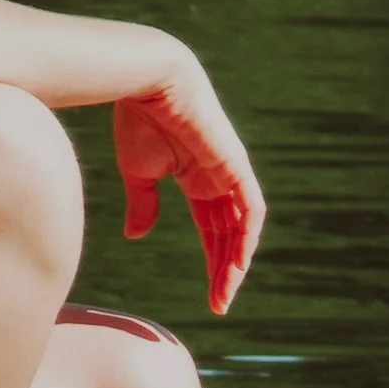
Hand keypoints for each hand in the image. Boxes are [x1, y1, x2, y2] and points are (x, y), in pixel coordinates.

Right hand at [112, 53, 264, 313]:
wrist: (147, 82)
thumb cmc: (139, 119)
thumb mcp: (138, 173)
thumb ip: (143, 205)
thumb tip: (136, 236)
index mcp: (197, 180)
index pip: (213, 229)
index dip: (213, 262)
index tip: (209, 296)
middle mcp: (218, 179)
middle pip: (230, 234)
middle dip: (225, 271)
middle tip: (218, 305)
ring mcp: (230, 172)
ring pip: (243, 227)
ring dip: (236, 262)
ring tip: (225, 293)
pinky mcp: (236, 165)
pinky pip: (252, 208)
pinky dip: (247, 237)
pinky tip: (239, 264)